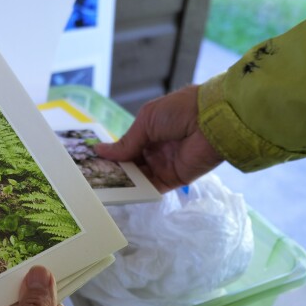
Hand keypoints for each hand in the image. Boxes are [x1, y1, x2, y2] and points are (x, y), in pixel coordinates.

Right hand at [96, 85, 222, 191]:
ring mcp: (164, 165)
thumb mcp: (146, 121)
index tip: (93, 163)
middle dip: (114, 170)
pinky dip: (137, 192)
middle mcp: (156, 149)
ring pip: (138, 178)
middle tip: (92, 178)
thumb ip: (126, 142)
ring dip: (122, 183)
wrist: (212, 120)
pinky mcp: (174, 179)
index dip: (112, 155)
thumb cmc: (179, 111)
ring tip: (100, 187)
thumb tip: (100, 152)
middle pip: (130, 165)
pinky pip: (152, 188)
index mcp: (150, 130)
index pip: (127, 147)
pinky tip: (119, 194)